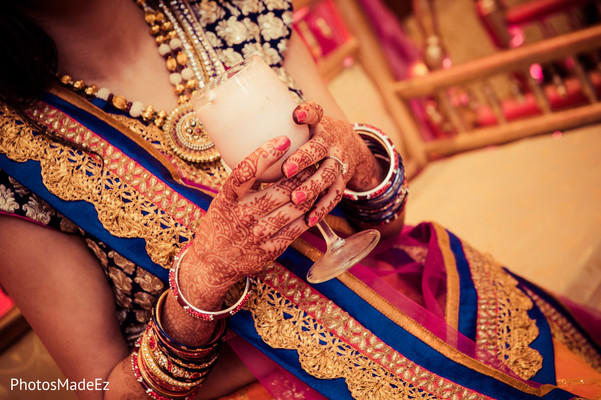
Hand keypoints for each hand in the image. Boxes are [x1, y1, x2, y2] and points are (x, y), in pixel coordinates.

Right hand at [178, 136, 313, 309]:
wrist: (213, 263)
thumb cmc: (221, 222)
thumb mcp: (223, 200)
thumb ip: (243, 182)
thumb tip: (270, 152)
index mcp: (227, 199)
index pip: (246, 171)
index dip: (266, 153)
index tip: (283, 139)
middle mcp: (241, 216)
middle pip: (279, 190)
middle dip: (300, 174)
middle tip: (312, 160)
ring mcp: (257, 235)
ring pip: (293, 209)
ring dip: (309, 192)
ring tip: (317, 179)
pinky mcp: (270, 250)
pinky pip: (297, 229)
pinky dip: (309, 214)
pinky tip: (314, 203)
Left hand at [282, 102, 381, 225]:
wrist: (350, 146)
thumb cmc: (315, 135)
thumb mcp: (308, 123)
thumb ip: (285, 121)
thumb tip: (244, 124)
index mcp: (319, 126)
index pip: (316, 114)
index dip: (307, 114)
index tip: (296, 116)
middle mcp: (331, 143)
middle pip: (319, 149)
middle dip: (303, 159)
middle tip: (286, 169)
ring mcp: (338, 163)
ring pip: (327, 175)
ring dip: (312, 186)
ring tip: (295, 198)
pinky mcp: (342, 182)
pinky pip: (334, 196)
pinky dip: (322, 208)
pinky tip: (309, 219)